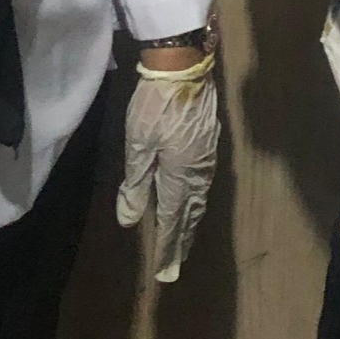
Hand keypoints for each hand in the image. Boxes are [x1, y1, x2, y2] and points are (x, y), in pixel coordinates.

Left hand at [115, 52, 219, 282]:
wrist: (184, 67)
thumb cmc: (154, 105)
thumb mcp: (138, 145)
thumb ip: (136, 184)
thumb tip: (130, 220)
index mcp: (180, 175)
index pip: (173, 219)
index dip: (169, 246)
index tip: (165, 272)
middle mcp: (198, 172)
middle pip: (191, 213)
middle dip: (183, 239)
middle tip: (176, 263)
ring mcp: (207, 157)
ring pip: (199, 198)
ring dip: (191, 221)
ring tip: (184, 238)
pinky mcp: (208, 144)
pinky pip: (203, 183)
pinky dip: (196, 201)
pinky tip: (192, 201)